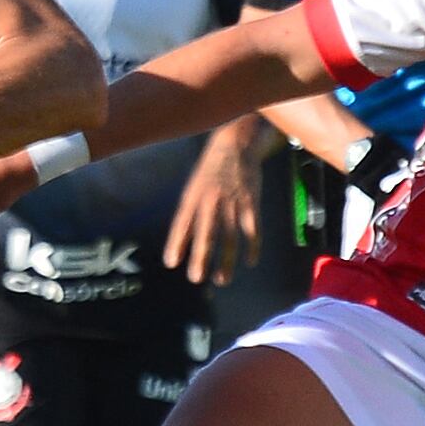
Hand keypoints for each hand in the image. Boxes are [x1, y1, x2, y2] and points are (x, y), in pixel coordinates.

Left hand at [164, 136, 262, 285]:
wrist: (235, 146)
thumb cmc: (209, 173)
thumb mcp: (193, 189)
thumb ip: (188, 217)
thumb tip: (179, 248)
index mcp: (193, 196)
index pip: (182, 223)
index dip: (176, 243)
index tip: (172, 263)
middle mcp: (211, 200)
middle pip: (206, 233)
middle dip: (201, 257)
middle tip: (196, 278)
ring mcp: (232, 201)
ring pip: (230, 237)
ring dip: (226, 261)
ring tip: (221, 279)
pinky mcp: (251, 202)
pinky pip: (252, 229)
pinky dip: (252, 247)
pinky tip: (250, 261)